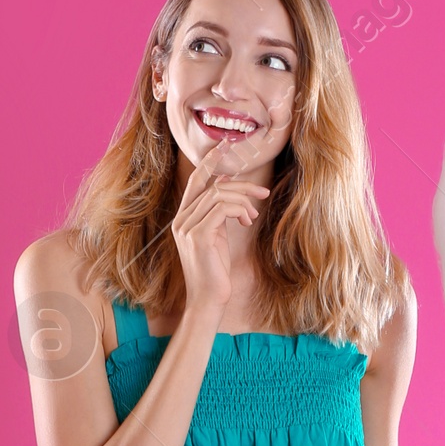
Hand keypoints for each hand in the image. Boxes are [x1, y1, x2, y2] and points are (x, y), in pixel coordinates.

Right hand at [171, 141, 269, 318]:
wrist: (208, 300)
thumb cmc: (216, 271)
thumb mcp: (218, 236)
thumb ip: (219, 212)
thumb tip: (229, 184)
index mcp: (183, 217)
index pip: (196, 180)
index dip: (211, 160)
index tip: (227, 145)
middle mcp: (181, 219)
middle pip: (210, 183)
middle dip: (239, 182)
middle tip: (263, 191)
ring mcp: (186, 227)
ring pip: (218, 194)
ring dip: (243, 200)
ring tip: (253, 216)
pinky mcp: (198, 236)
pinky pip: (221, 208)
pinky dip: (238, 209)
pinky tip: (248, 221)